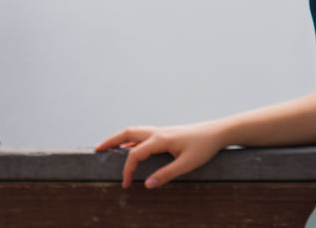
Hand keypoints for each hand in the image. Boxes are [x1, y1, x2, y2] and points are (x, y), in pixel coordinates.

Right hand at [94, 120, 227, 188]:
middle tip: (97, 149)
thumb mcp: (187, 164)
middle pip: (129, 132)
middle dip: (112, 140)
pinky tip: (131, 145)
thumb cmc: (204, 147)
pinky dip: (131, 138)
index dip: (127, 170)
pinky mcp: (167, 133)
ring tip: (108, 146)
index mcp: (160, 139)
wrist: (218, 132)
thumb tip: (146, 185)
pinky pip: (143, 134)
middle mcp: (158, 132)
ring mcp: (162, 131)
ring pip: (135, 131)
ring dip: (120, 137)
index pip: (135, 154)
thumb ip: (166, 175)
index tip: (126, 185)